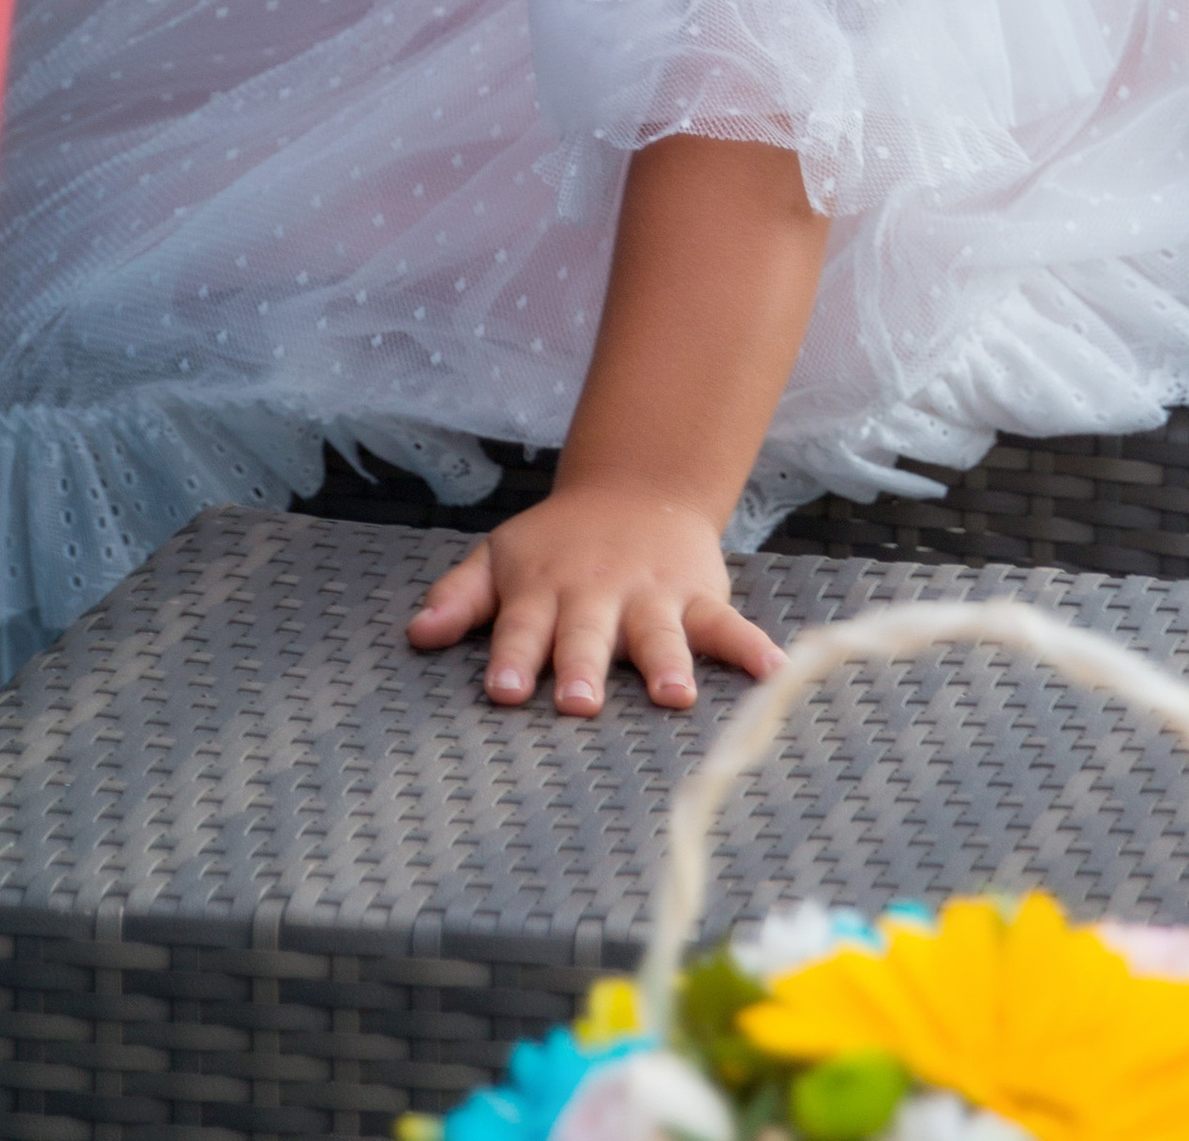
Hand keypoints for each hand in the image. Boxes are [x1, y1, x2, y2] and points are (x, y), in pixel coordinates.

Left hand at [407, 485, 782, 715]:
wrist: (637, 485)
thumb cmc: (558, 542)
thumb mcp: (500, 557)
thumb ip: (460, 597)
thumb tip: (415, 633)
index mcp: (543, 587)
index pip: (521, 626)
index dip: (512, 657)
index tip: (503, 690)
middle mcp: (597, 593)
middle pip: (586, 633)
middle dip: (582, 666)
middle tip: (578, 703)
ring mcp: (651, 595)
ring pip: (658, 632)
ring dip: (665, 663)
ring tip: (673, 696)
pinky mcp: (698, 595)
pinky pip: (727, 623)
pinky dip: (751, 647)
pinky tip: (773, 672)